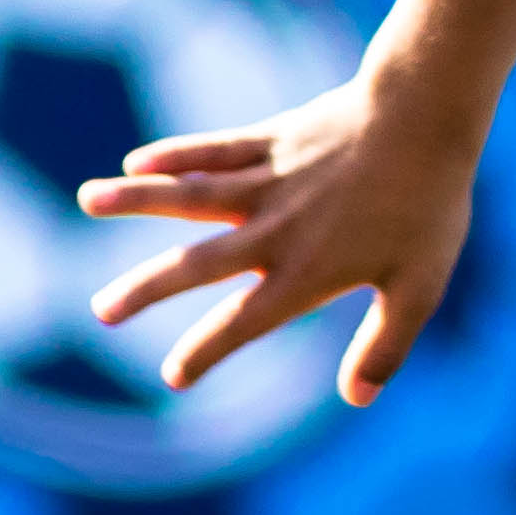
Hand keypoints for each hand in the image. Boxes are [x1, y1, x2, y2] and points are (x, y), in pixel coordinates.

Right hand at [76, 68, 479, 404]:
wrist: (424, 116)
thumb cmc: (428, 205)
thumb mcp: (419, 287)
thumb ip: (385, 345)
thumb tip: (356, 398)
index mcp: (304, 272)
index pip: (241, 324)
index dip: (205, 353)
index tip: (172, 376)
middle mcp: (272, 229)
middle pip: (194, 264)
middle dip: (143, 290)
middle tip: (100, 311)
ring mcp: (266, 180)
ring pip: (188, 193)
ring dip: (135, 200)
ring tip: (87, 200)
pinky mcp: (272, 139)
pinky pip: (213, 149)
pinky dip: (175, 155)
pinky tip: (138, 162)